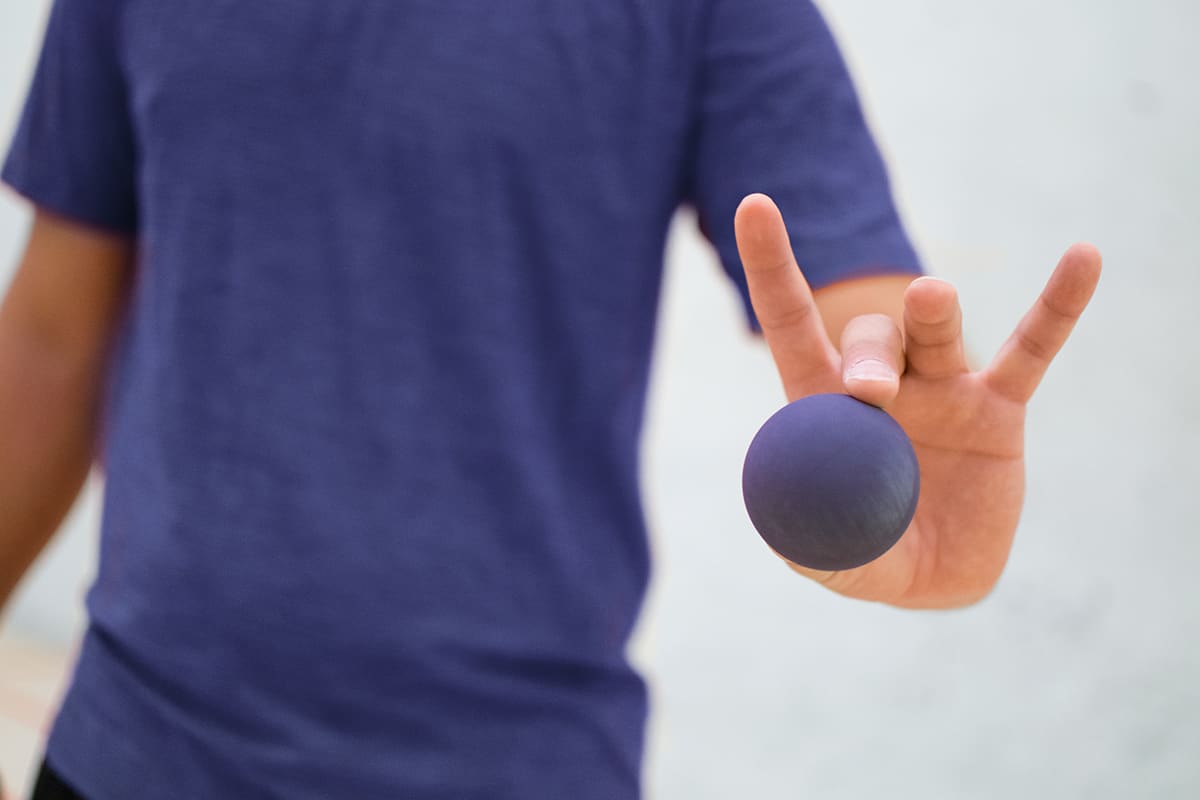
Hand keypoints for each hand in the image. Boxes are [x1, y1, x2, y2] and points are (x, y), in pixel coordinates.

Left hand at [734, 194, 1101, 607]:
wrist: (934, 575)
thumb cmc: (866, 552)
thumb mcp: (834, 557)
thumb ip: (816, 543)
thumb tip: (801, 530)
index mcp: (824, 406)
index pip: (790, 323)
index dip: (773, 267)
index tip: (754, 204)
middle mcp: (882, 384)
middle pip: (870, 341)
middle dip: (868, 358)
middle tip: (873, 392)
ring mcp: (942, 389)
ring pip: (934, 336)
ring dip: (932, 314)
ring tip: (931, 295)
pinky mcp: (998, 410)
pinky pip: (1030, 351)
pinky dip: (1057, 307)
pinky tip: (1083, 257)